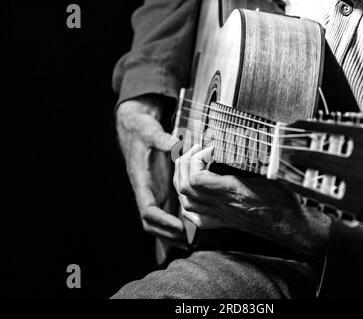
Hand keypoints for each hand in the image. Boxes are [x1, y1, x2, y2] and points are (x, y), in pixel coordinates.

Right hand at [116, 95, 186, 248]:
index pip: (148, 210)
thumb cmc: (142, 131)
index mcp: (141, 182)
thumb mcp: (151, 133)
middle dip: (168, 235)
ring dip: (171, 235)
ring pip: (157, 223)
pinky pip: (165, 213)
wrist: (135, 128)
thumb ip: (163, 140)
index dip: (163, 221)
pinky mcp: (158, 191)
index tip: (179, 227)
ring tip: (193, 241)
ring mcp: (151, 193)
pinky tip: (188, 233)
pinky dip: (173, 226)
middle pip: (151, 224)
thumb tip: (176, 144)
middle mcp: (145, 192)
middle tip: (190, 239)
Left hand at [173, 144, 331, 257]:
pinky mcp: (222, 223)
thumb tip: (245, 134)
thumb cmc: (283, 200)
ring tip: (189, 165)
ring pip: (186, 203)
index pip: (197, 178)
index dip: (196, 159)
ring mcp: (220, 216)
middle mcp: (221, 206)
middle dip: (184, 164)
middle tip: (195, 150)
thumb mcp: (270, 172)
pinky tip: (189, 193)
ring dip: (181, 180)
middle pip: (186, 188)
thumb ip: (254, 156)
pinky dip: (186, 203)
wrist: (289, 225)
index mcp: (232, 191)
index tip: (209, 147)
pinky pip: (194, 218)